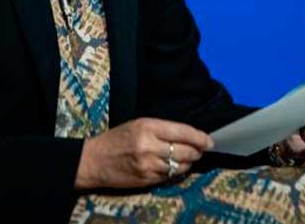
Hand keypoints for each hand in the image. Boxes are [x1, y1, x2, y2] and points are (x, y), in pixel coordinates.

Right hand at [75, 118, 212, 189]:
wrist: (94, 160)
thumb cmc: (117, 138)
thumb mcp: (138, 124)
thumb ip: (162, 129)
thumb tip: (189, 136)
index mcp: (147, 126)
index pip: (182, 131)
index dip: (200, 137)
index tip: (210, 141)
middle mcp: (149, 146)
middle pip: (185, 151)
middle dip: (197, 151)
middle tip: (201, 149)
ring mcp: (148, 165)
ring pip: (180, 166)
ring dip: (188, 162)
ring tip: (188, 158)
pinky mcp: (147, 180)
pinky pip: (170, 176)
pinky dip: (176, 171)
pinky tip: (174, 167)